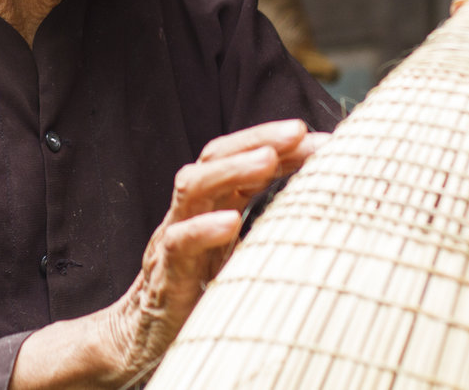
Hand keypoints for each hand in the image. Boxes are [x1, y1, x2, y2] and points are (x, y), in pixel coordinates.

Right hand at [9, 119, 322, 388]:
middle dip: (257, 139)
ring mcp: (174, 236)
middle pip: (215, 157)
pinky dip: (204, 229)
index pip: (240, 156)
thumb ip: (271, 226)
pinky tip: (231, 223)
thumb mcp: (241, 253)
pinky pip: (179, 241)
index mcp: (213, 204)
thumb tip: (324, 206)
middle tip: (297, 132)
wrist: (144, 336)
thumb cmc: (200, 289)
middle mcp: (191, 211)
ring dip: (232, 169)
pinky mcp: (165, 272)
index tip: (321, 136)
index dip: (277, 142)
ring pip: (193, 186)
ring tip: (268, 160)